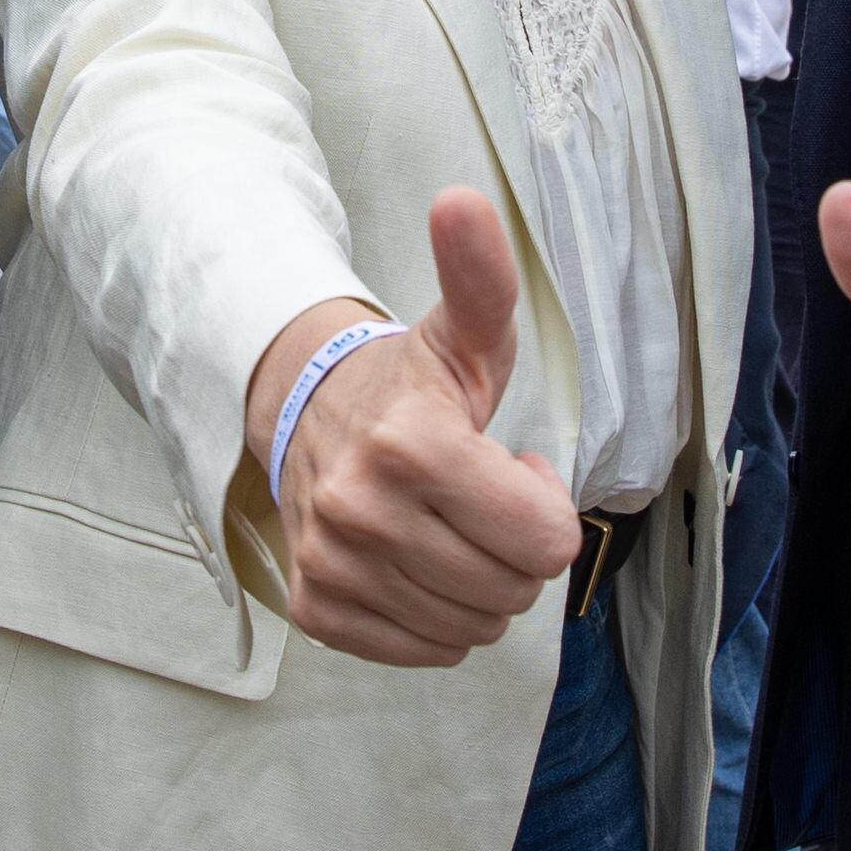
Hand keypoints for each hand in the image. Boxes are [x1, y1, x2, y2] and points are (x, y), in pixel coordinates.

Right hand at [249, 190, 582, 667]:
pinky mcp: (318, 606)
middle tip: (482, 501)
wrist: (305, 412)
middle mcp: (361, 510)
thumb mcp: (464, 331)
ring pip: (472, 628)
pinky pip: (423, 650)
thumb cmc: (409, 382)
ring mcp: (334, 563)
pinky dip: (435, 618)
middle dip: (515, 549)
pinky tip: (418, 562)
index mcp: (412, 443)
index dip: (545, 507)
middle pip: (512, 590)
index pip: (544, 541)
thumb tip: (462, 201)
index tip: (513, 466)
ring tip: (451, 528)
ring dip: (480, 586)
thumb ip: (481, 276)